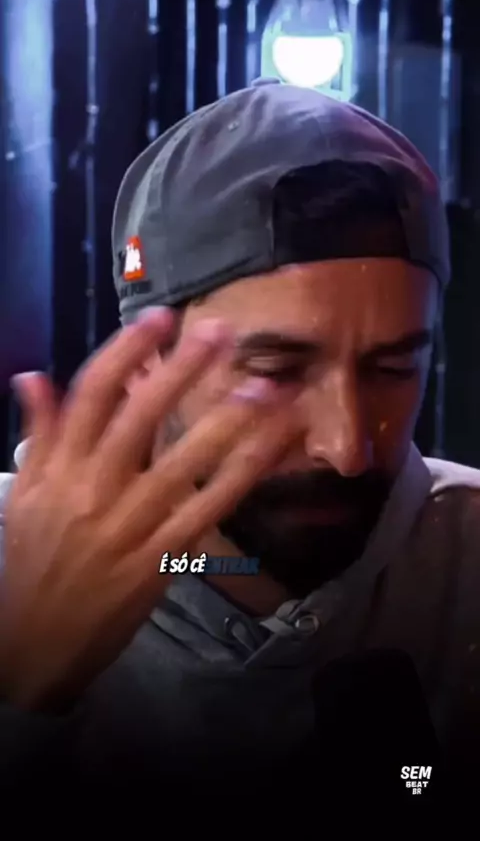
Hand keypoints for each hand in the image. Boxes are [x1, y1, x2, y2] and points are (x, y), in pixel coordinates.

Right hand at [0, 308, 300, 710]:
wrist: (36, 644)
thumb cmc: (29, 564)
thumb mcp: (24, 496)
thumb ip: (38, 436)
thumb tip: (33, 377)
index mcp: (59, 468)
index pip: (92, 395)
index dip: (127, 352)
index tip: (159, 318)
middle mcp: (94, 489)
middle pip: (142, 418)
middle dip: (182, 371)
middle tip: (221, 332)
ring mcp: (131, 525)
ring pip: (183, 464)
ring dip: (226, 423)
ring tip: (264, 388)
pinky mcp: (161, 558)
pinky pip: (206, 510)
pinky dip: (240, 477)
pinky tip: (269, 450)